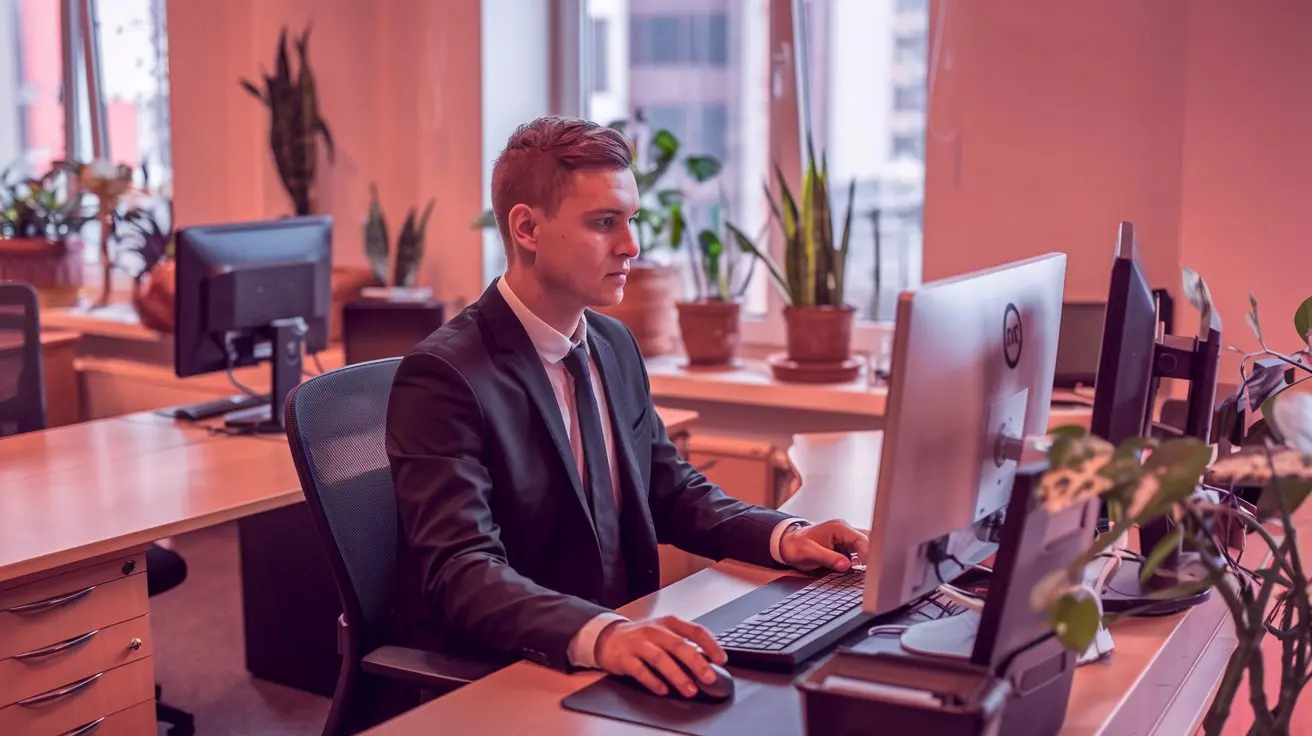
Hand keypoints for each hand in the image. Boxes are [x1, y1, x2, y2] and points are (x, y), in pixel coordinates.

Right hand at [594, 615, 726, 696]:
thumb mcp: (664, 633)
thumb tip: (708, 661)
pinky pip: (640, 671)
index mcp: (669, 623)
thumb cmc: (642, 637)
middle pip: (679, 645)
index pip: (695, 630)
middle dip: (696, 662)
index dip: (710, 644)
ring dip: (677, 675)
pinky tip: (663, 690)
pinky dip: (653, 681)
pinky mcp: (625, 658)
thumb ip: (684, 643)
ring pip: (661, 659)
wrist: (609, 637)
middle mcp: (654, 631)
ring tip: (690, 689)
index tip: (721, 659)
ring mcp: (638, 644)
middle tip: (709, 677)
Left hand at [780, 519, 869, 571]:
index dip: (868, 554)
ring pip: (866, 545)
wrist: (788, 544)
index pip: (862, 539)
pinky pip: (859, 550)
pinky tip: (860, 569)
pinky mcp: (845, 544)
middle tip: (871, 571)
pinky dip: (862, 559)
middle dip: (872, 555)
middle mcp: (845, 530)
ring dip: (868, 557)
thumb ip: (829, 558)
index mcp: (839, 528)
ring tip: (866, 571)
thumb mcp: (810, 553)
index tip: (870, 568)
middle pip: (868, 540)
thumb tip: (846, 565)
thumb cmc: (797, 546)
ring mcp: (846, 536)